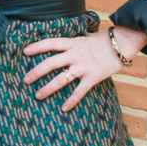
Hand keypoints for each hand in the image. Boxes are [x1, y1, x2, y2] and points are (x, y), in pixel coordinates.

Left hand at [22, 26, 146, 111]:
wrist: (121, 44)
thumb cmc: (103, 41)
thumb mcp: (85, 37)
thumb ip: (74, 42)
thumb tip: (65, 43)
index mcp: (72, 43)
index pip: (50, 43)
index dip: (37, 47)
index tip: (24, 51)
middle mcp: (74, 55)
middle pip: (50, 63)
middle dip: (36, 72)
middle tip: (25, 80)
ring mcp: (83, 67)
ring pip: (61, 79)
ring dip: (48, 88)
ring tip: (38, 95)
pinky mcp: (92, 77)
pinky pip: (79, 91)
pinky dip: (71, 100)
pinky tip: (64, 108)